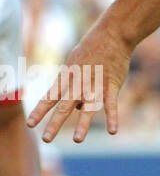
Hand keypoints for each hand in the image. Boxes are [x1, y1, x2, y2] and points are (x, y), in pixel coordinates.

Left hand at [27, 21, 132, 142]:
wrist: (112, 35)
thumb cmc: (91, 49)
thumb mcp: (74, 63)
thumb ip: (74, 86)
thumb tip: (78, 108)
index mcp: (67, 77)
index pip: (50, 97)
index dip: (39, 111)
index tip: (30, 125)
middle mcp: (79, 83)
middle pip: (64, 106)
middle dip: (55, 123)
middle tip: (46, 139)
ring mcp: (96, 85)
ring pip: (88, 107)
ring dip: (83, 124)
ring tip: (77, 139)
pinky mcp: (112, 85)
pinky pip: (112, 104)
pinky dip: (113, 117)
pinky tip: (113, 131)